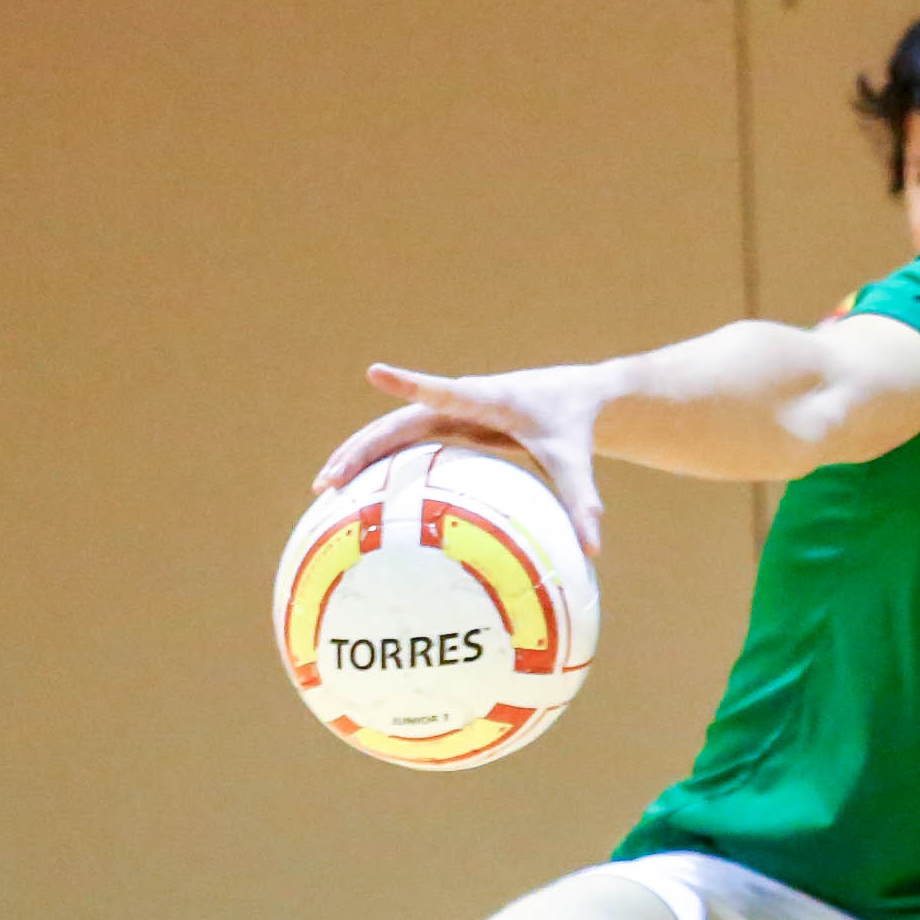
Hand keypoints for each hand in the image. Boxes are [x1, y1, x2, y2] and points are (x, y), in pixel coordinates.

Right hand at [314, 361, 608, 554]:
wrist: (571, 397)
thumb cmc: (572, 424)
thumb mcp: (576, 460)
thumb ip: (583, 501)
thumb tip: (595, 548)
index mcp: (488, 400)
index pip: (444, 392)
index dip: (410, 384)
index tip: (374, 372)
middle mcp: (459, 402)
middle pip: (399, 422)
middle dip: (362, 448)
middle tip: (328, 479)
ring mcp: (448, 413)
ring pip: (393, 431)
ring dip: (358, 455)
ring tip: (323, 488)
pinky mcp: (447, 426)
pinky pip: (405, 444)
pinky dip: (377, 462)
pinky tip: (350, 491)